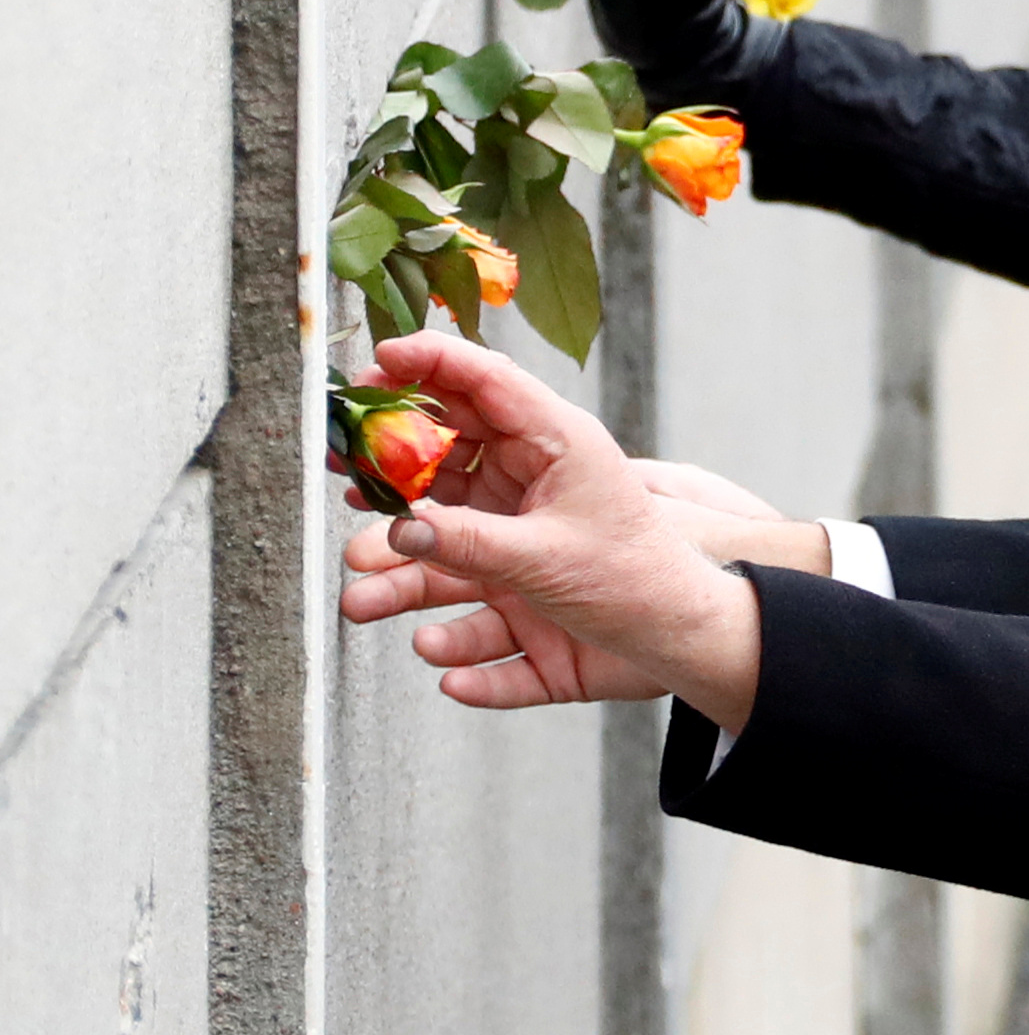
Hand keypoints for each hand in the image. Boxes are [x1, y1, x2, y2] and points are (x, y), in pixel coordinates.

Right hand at [335, 333, 765, 728]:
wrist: (684, 640)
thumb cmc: (639, 578)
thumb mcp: (551, 556)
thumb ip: (472, 543)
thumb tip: (398, 527)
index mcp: (553, 449)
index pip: (486, 386)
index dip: (432, 363)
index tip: (377, 359)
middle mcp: (528, 489)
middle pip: (446, 463)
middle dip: (388, 470)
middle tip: (339, 467)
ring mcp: (518, 544)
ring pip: (444, 547)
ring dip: (400, 574)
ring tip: (360, 593)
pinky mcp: (517, 603)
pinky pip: (475, 627)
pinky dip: (459, 651)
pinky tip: (448, 674)